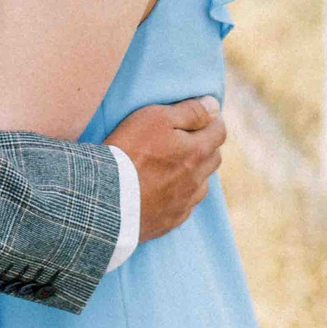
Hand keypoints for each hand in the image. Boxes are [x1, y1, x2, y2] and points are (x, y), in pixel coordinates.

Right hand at [106, 97, 226, 241]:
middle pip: (213, 158)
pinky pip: (185, 206)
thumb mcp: (156, 118)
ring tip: (173, 167)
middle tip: (187, 139)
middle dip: (206, 145)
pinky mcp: (170, 221)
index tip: (204, 116)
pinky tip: (163, 191)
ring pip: (201, 184)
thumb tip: (214, 105)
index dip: (213, 121)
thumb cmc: (129, 151)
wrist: (107, 199)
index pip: (219, 132)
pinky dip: (179, 195)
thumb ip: (189, 111)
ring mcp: (185, 203)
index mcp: (198, 152)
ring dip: (194, 173)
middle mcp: (198, 179)